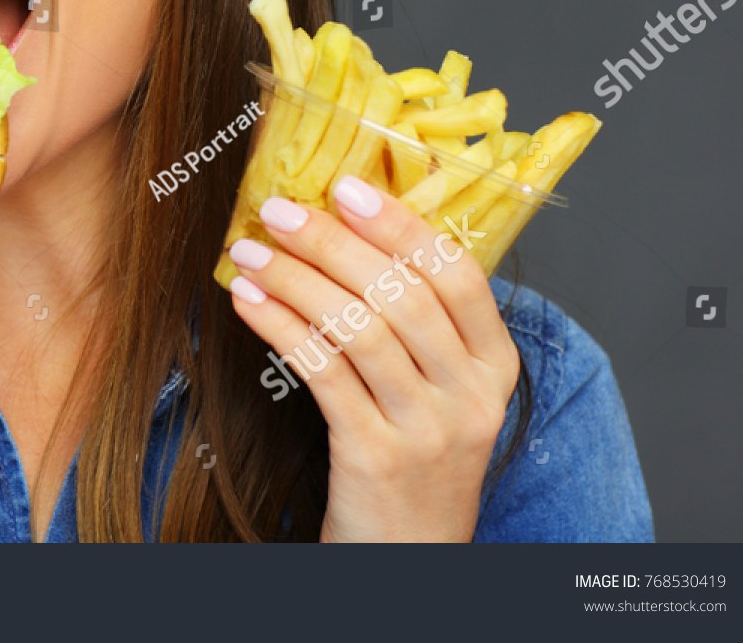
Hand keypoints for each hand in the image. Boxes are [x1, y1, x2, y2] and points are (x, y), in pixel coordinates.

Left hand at [227, 174, 518, 541]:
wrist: (408, 556)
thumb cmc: (414, 455)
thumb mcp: (439, 389)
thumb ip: (414, 321)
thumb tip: (347, 227)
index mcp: (495, 365)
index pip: (457, 275)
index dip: (400, 224)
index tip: (346, 186)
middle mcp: (471, 395)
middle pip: (400, 294)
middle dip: (332, 242)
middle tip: (278, 210)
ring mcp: (427, 429)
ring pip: (358, 328)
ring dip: (295, 279)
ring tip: (247, 252)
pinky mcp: (376, 457)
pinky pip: (322, 373)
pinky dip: (281, 327)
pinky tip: (247, 302)